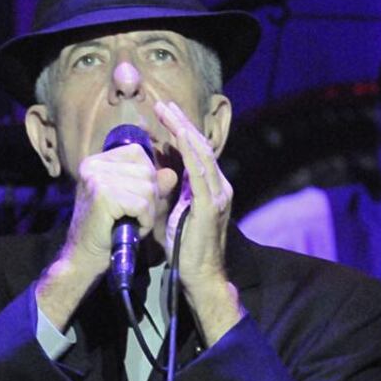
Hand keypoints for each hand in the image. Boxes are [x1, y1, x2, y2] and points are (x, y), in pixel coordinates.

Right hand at [36, 142, 176, 328]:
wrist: (84, 256)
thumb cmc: (109, 229)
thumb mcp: (132, 202)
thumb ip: (152, 185)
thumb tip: (172, 173)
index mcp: (97, 161)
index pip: (138, 152)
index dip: (147, 176)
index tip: (135, 199)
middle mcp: (94, 165)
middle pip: (146, 170)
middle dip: (150, 197)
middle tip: (134, 216)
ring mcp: (96, 178)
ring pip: (147, 188)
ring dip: (148, 211)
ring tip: (132, 223)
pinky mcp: (103, 196)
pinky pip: (142, 204)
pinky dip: (144, 221)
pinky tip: (132, 229)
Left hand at [155, 101, 243, 343]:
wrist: (200, 277)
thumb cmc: (186, 248)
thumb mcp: (176, 211)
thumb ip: (173, 190)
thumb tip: (160, 167)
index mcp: (212, 188)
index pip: (197, 152)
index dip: (181, 130)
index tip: (164, 113)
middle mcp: (220, 187)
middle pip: (201, 146)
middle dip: (181, 122)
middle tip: (163, 103)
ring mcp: (218, 195)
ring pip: (202, 153)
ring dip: (183, 129)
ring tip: (167, 111)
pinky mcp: (210, 206)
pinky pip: (199, 171)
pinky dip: (188, 150)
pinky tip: (177, 136)